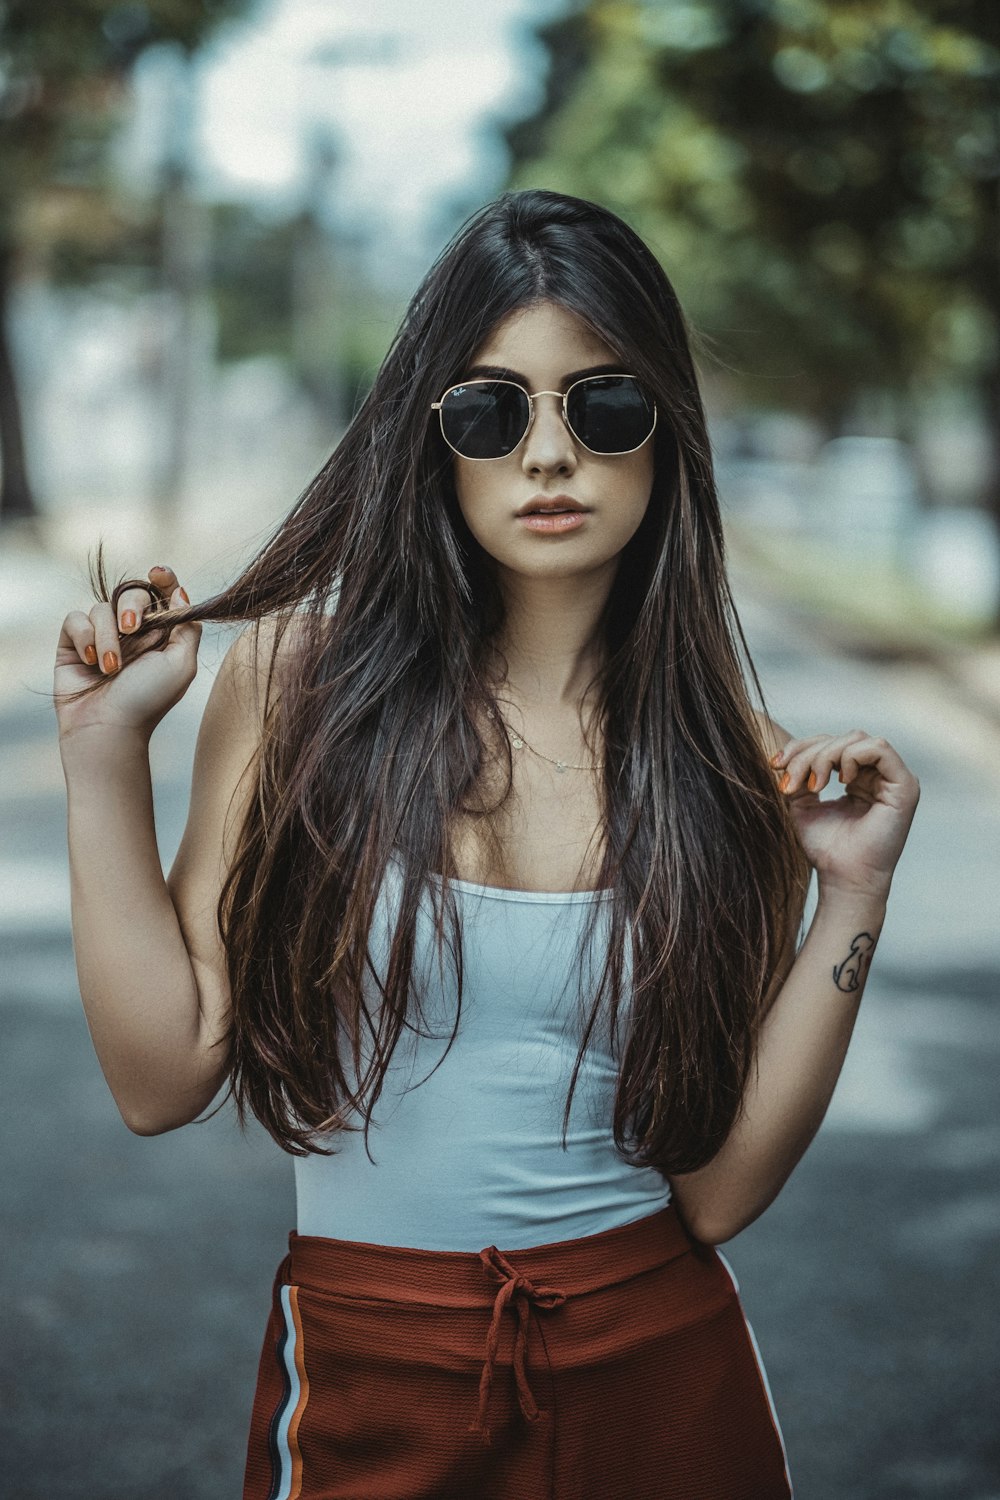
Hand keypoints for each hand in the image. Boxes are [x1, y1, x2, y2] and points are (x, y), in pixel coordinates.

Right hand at [54, 563, 201, 746]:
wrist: (109, 727)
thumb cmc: (148, 699)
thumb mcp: (181, 664)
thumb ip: (187, 627)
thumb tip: (181, 594)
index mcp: (161, 635)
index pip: (162, 595)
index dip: (163, 579)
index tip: (158, 573)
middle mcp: (132, 632)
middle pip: (132, 594)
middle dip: (132, 608)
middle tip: (130, 629)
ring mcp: (102, 636)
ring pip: (102, 607)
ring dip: (108, 636)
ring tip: (110, 668)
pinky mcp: (74, 643)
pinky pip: (75, 618)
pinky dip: (84, 637)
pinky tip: (91, 661)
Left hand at [771, 730, 919, 898]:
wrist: (844, 879)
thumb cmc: (827, 849)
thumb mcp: (802, 804)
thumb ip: (798, 775)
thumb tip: (785, 756)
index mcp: (859, 778)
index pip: (831, 743)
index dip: (801, 747)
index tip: (775, 765)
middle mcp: (878, 775)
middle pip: (842, 738)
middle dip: (809, 753)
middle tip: (791, 782)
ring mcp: (894, 779)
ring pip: (857, 739)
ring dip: (826, 755)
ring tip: (814, 786)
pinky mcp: (905, 785)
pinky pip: (879, 748)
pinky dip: (852, 757)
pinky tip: (840, 781)